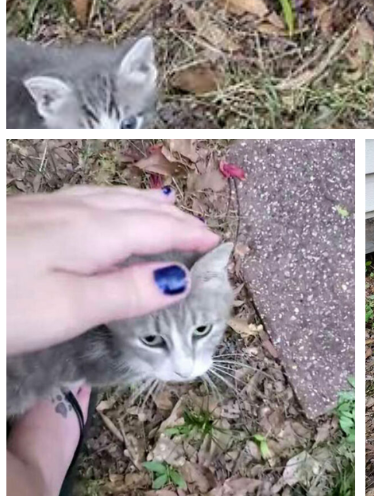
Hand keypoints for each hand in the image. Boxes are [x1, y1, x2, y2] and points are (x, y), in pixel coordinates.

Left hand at [7, 185, 219, 355]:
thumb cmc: (1, 302)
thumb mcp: (66, 310)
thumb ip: (125, 292)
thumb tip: (181, 279)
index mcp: (96, 233)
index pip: (158, 229)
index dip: (190, 235)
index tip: (219, 244)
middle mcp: (78, 210)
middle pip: (138, 208)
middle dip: (174, 217)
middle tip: (200, 230)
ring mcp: (49, 206)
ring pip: (112, 197)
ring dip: (145, 204)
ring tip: (166, 206)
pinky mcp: (24, 212)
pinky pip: (89, 197)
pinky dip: (115, 200)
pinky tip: (103, 204)